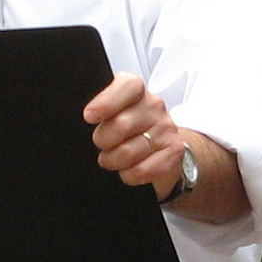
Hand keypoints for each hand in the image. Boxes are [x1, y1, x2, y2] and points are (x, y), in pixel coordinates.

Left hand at [82, 72, 183, 200]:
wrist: (162, 148)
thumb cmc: (129, 127)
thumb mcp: (112, 112)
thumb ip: (100, 110)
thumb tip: (88, 117)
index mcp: (136, 90)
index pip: (127, 86)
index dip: (106, 102)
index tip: (90, 116)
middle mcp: (153, 105)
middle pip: (121, 125)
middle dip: (103, 140)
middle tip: (102, 144)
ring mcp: (166, 128)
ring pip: (129, 151)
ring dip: (113, 161)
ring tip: (112, 159)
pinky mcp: (174, 151)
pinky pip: (142, 170)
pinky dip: (129, 175)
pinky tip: (128, 170)